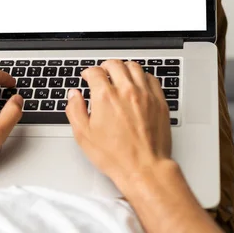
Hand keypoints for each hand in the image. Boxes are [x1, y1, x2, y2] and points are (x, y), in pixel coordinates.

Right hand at [66, 60, 171, 192]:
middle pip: (115, 64)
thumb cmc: (115, 155)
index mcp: (105, 97)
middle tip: (102, 72)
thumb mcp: (83, 135)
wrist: (144, 168)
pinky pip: (151, 79)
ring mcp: (145, 95)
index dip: (88, 72)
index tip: (87, 77)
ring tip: (119, 75)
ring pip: (134, 67)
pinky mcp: (159, 102)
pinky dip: (142, 77)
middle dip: (105, 66)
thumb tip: (74, 95)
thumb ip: (75, 110)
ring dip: (124, 68)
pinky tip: (138, 84)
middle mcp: (126, 91)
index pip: (95, 72)